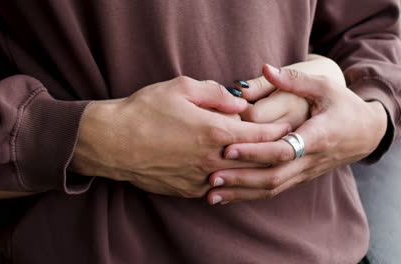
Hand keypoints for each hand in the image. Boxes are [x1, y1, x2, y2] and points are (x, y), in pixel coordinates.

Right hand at [69, 76, 289, 197]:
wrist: (112, 143)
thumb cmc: (144, 111)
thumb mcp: (181, 88)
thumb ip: (216, 94)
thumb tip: (240, 103)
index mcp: (214, 132)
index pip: (260, 135)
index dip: (278, 130)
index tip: (288, 126)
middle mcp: (212, 159)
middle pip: (256, 161)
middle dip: (275, 152)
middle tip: (286, 145)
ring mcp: (200, 178)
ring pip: (239, 178)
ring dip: (254, 169)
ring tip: (263, 160)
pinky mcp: (187, 190)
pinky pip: (217, 188)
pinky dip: (229, 180)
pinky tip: (231, 172)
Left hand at [206, 64, 386, 203]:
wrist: (367, 134)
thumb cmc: (344, 106)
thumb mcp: (326, 86)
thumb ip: (295, 79)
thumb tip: (266, 68)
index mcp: (318, 136)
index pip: (283, 150)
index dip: (255, 151)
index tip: (228, 149)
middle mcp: (310, 160)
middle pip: (274, 176)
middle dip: (241, 179)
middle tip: (212, 178)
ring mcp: (305, 172)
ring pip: (272, 188)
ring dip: (241, 192)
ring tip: (211, 195)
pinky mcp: (300, 178)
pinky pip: (274, 190)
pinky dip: (250, 194)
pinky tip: (227, 196)